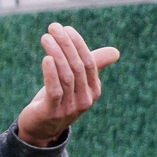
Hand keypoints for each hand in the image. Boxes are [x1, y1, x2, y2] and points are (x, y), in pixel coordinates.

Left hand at [14, 21, 120, 146]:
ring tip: (46, 38)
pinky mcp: (52, 113)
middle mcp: (85, 99)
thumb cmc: (58, 100)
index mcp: (93, 90)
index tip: (66, 28)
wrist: (40, 129)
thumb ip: (93, 66)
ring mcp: (70, 108)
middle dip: (66, 45)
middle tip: (53, 27)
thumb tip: (116, 52)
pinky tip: (46, 58)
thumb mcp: (75, 82)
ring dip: (56, 54)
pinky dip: (51, 73)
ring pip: (66, 76)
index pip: (89, 63)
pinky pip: (55, 90)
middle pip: (77, 67)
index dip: (78, 44)